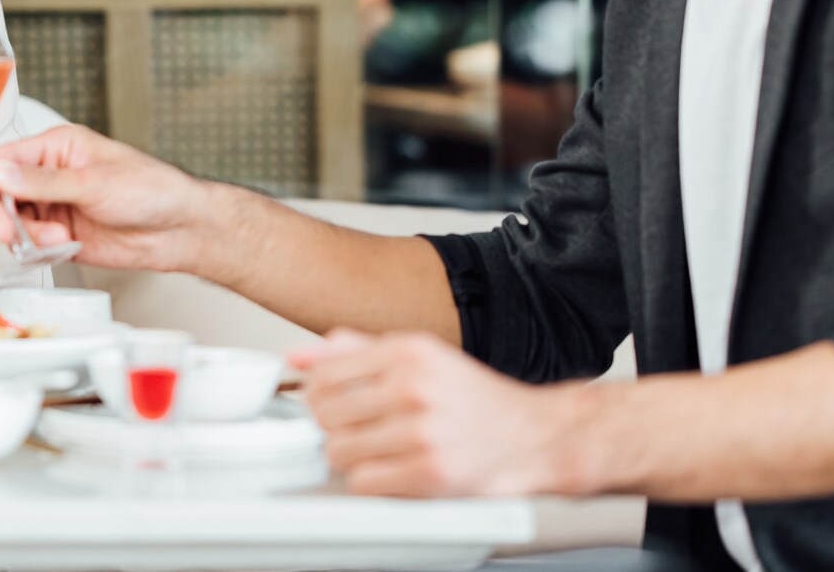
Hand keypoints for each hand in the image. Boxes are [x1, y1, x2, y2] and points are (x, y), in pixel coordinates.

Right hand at [0, 123, 212, 271]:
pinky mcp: (60, 237)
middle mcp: (50, 176)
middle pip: (0, 194)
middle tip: (12, 230)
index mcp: (57, 148)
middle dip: (1, 214)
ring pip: (12, 223)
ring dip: (26, 235)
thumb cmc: (150, 189)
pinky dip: (37, 251)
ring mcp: (54, 208)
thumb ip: (42, 181)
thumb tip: (0, 172)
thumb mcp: (93, 182)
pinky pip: (31, 245)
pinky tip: (62, 248)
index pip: (5, 158)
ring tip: (55, 240)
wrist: (179, 229)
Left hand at [291, 329, 586, 497]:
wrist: (534, 436)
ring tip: (379, 450)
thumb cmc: (474, 399)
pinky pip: (363, 482)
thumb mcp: (420, 357)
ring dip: (351, 456)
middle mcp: (414, 387)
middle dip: (334, 426)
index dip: (319, 393)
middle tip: (360, 429)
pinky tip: (394, 469)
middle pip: (325, 413)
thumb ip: (357, 351)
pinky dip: (372, 480)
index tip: (333, 403)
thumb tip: (299, 357)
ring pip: (339, 450)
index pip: (325, 373)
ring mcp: (422, 431)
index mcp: (408, 351)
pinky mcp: (430, 474)